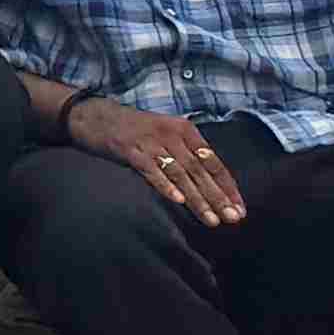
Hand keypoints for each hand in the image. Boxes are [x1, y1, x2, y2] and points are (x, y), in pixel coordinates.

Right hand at [65, 93, 244, 227]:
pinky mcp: (129, 149)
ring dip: (197, 198)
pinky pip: (151, 170)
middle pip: (200, 170)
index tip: (240, 209)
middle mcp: (171, 134)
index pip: (214, 162)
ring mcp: (150, 141)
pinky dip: (165, 185)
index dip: (228, 187)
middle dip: (218, 197)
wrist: (94, 115)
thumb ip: (187, 152)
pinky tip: (177, 201)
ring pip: (180, 174)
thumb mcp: (166, 134)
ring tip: (211, 219)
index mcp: (185, 130)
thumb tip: (212, 183)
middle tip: (232, 219)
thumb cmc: (134, 130)